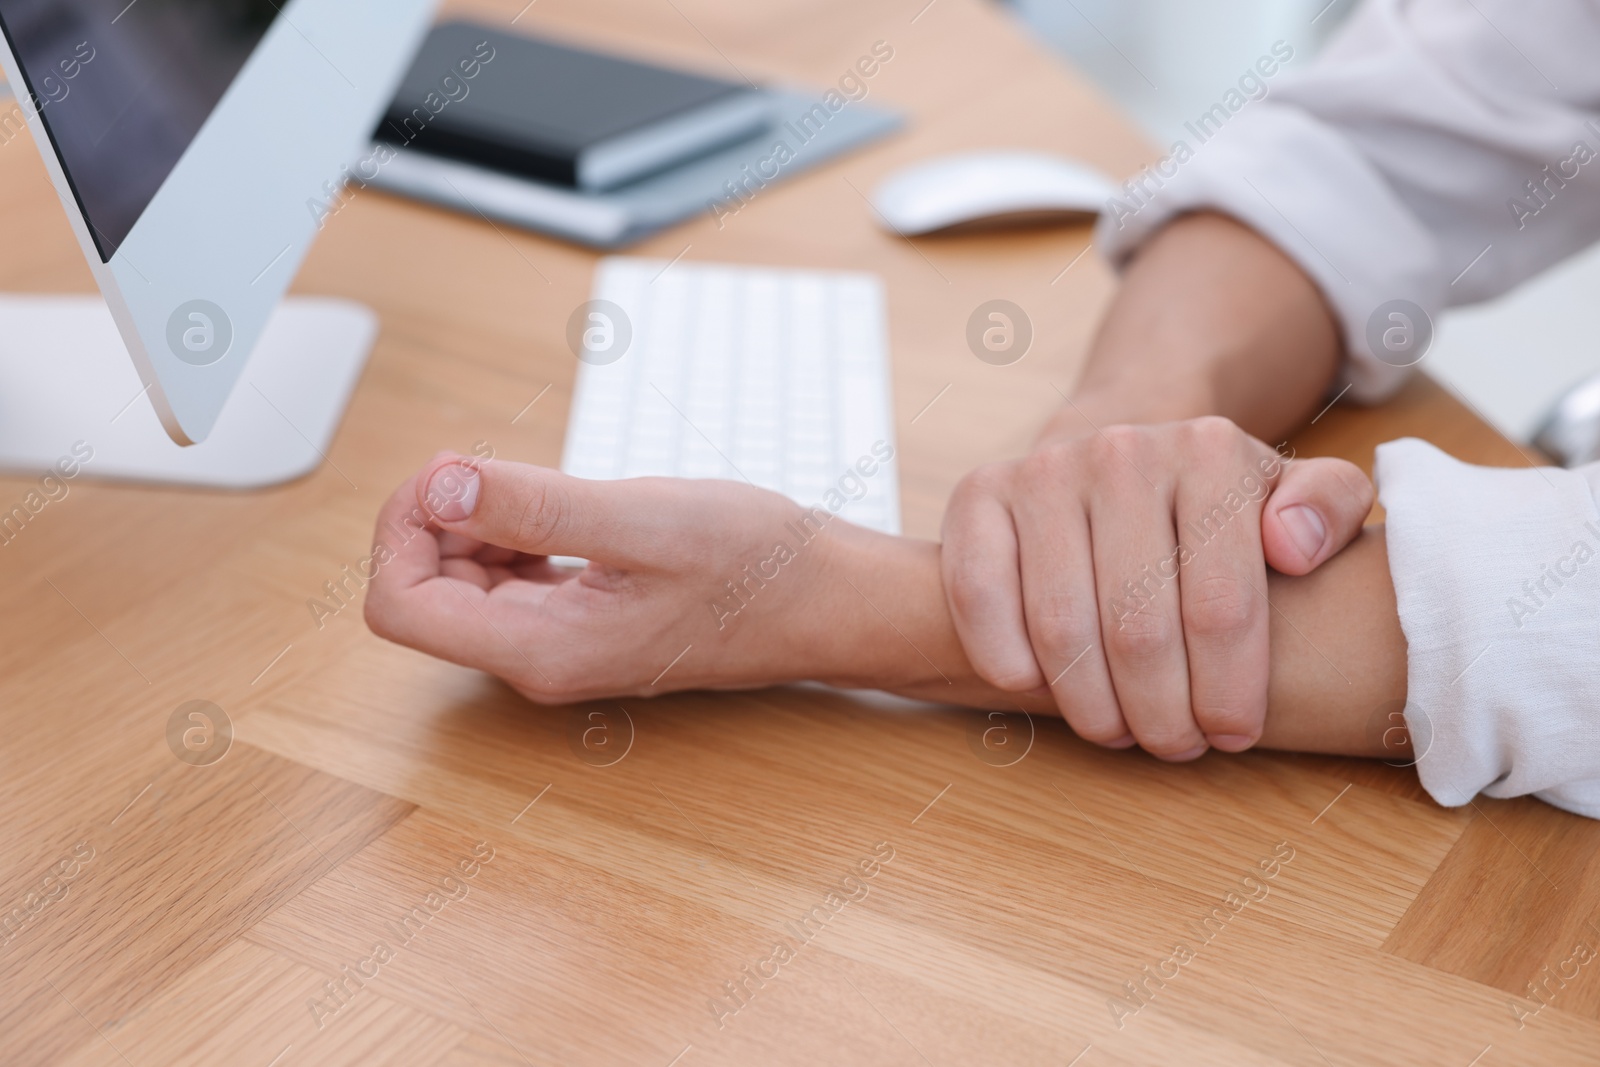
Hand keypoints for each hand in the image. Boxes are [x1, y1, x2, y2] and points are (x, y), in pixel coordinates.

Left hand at [363, 454, 852, 702]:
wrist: (831, 603)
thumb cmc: (760, 567)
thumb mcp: (647, 520)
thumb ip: (538, 506)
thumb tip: (440, 487)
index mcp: (542, 649)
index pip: (400, 605)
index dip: (403, 528)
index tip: (452, 473)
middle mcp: (539, 661)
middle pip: (424, 593)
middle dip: (438, 518)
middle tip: (500, 468)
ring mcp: (559, 647)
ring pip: (465, 584)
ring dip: (478, 522)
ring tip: (545, 487)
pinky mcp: (582, 624)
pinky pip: (511, 580)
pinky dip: (514, 533)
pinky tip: (562, 510)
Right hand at [940, 416, 1374, 759]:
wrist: (1112, 461)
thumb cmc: (1212, 507)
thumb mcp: (1292, 494)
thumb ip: (1326, 509)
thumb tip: (1290, 548)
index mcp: (1210, 450)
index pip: (1222, 607)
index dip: (1229, 692)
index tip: (1233, 734)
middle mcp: (1122, 449)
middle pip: (1139, 629)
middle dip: (1162, 713)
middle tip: (1175, 746)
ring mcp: (1042, 469)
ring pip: (1061, 627)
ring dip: (1091, 704)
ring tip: (1119, 730)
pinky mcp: (977, 493)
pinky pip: (981, 598)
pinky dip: (1008, 662)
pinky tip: (1041, 690)